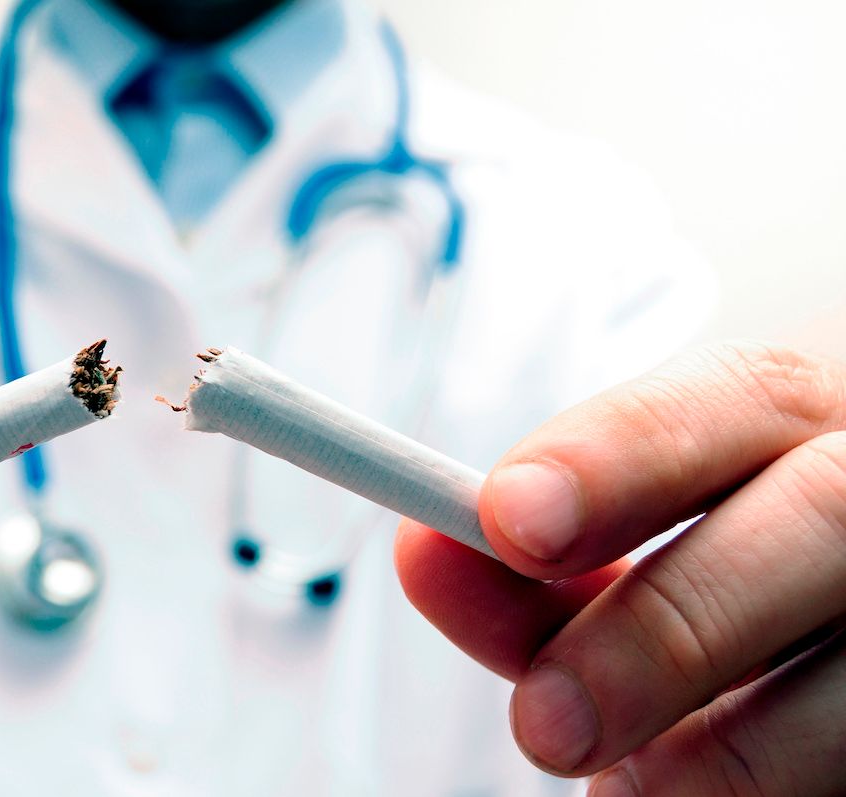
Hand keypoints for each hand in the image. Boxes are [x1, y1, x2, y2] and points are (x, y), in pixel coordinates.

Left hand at [396, 342, 845, 795]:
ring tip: (625, 787)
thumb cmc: (710, 565)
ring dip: (733, 747)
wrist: (831, 612)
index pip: (737, 392)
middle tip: (546, 723)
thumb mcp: (631, 547)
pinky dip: (772, 786)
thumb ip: (538, 554)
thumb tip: (425, 553)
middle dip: (666, 623)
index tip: (509, 518)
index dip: (618, 451)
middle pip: (818, 515)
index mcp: (803, 422)